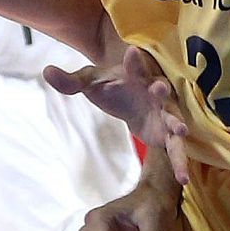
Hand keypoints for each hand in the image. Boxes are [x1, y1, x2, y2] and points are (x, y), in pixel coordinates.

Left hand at [46, 46, 188, 185]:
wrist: (131, 94)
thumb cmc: (112, 84)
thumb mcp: (89, 81)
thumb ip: (70, 81)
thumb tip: (46, 71)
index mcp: (135, 74)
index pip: (133, 64)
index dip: (133, 60)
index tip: (131, 52)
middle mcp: (154, 91)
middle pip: (160, 88)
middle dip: (160, 89)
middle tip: (160, 89)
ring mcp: (165, 112)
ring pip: (174, 119)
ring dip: (178, 124)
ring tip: (181, 131)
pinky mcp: (168, 133)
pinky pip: (176, 149)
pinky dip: (180, 162)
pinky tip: (183, 179)